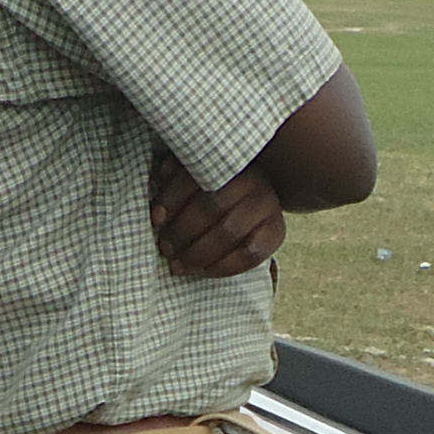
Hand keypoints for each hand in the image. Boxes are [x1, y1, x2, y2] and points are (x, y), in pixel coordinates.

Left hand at [149, 153, 288, 278]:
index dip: (172, 198)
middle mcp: (254, 180)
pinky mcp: (277, 232)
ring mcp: (269, 206)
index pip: (197, 176)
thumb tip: (159, 175)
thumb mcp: (195, 174)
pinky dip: (222, 267)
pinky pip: (249, 255)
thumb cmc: (214, 188)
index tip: (156, 218)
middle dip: (181, 232)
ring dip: (197, 253)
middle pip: (211, 207)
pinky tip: (202, 271)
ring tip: (176, 265)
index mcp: (230, 161)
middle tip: (164, 248)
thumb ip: (176, 172)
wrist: (253, 201)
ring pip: (228, 233)